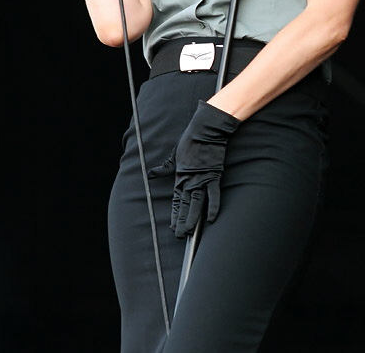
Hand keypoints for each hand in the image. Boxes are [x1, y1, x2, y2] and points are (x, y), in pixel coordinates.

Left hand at [148, 100, 239, 237]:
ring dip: (192, 218)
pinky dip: (213, 206)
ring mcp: (201, 179)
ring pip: (196, 203)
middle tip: (179, 235)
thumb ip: (164, 168)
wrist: (204, 130)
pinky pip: (213, 194)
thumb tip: (151, 173)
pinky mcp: (213, 175)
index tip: (172, 226)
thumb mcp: (173, 155)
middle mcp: (189, 180)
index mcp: (180, 176)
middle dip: (182, 221)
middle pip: (185, 205)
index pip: (176, 200)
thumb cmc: (189, 140)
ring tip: (189, 232)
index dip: (174, 214)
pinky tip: (210, 219)